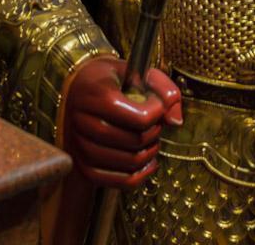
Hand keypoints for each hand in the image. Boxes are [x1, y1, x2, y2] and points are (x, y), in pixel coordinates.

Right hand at [60, 57, 182, 188]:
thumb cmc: (112, 79)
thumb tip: (175, 121)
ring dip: (150, 152)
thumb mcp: (139, 72)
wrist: (80, 88)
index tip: (156, 104)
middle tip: (154, 122)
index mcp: (96, 94)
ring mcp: (80, 146)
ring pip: (130, 162)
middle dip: (154, 132)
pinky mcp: (84, 166)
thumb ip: (164, 89)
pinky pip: (121, 182)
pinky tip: (148, 160)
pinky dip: (141, 175)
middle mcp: (82, 121)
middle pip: (136, 141)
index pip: (140, 118)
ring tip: (149, 137)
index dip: (158, 112)